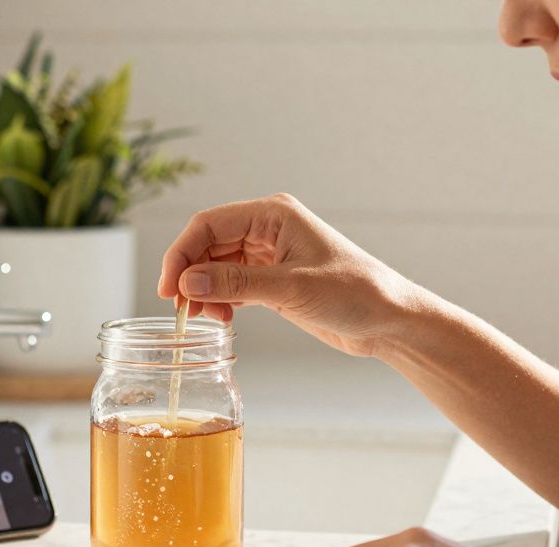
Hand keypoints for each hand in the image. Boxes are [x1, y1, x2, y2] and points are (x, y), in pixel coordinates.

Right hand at [157, 193, 422, 356]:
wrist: (388, 319)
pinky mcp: (273, 279)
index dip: (181, 254)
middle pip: (208, 244)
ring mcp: (270, 254)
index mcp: (273, 214)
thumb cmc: (354, 293)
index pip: (208, 224)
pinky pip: (232, 283)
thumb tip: (189, 281)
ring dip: (205, 289)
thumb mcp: (291, 289)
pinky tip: (222, 317)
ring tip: (208, 316)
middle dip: (191, 274)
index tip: (169, 289)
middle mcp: (268, 228)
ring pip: (217, 265)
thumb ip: (237, 283)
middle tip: (182, 309)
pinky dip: (221, 299)